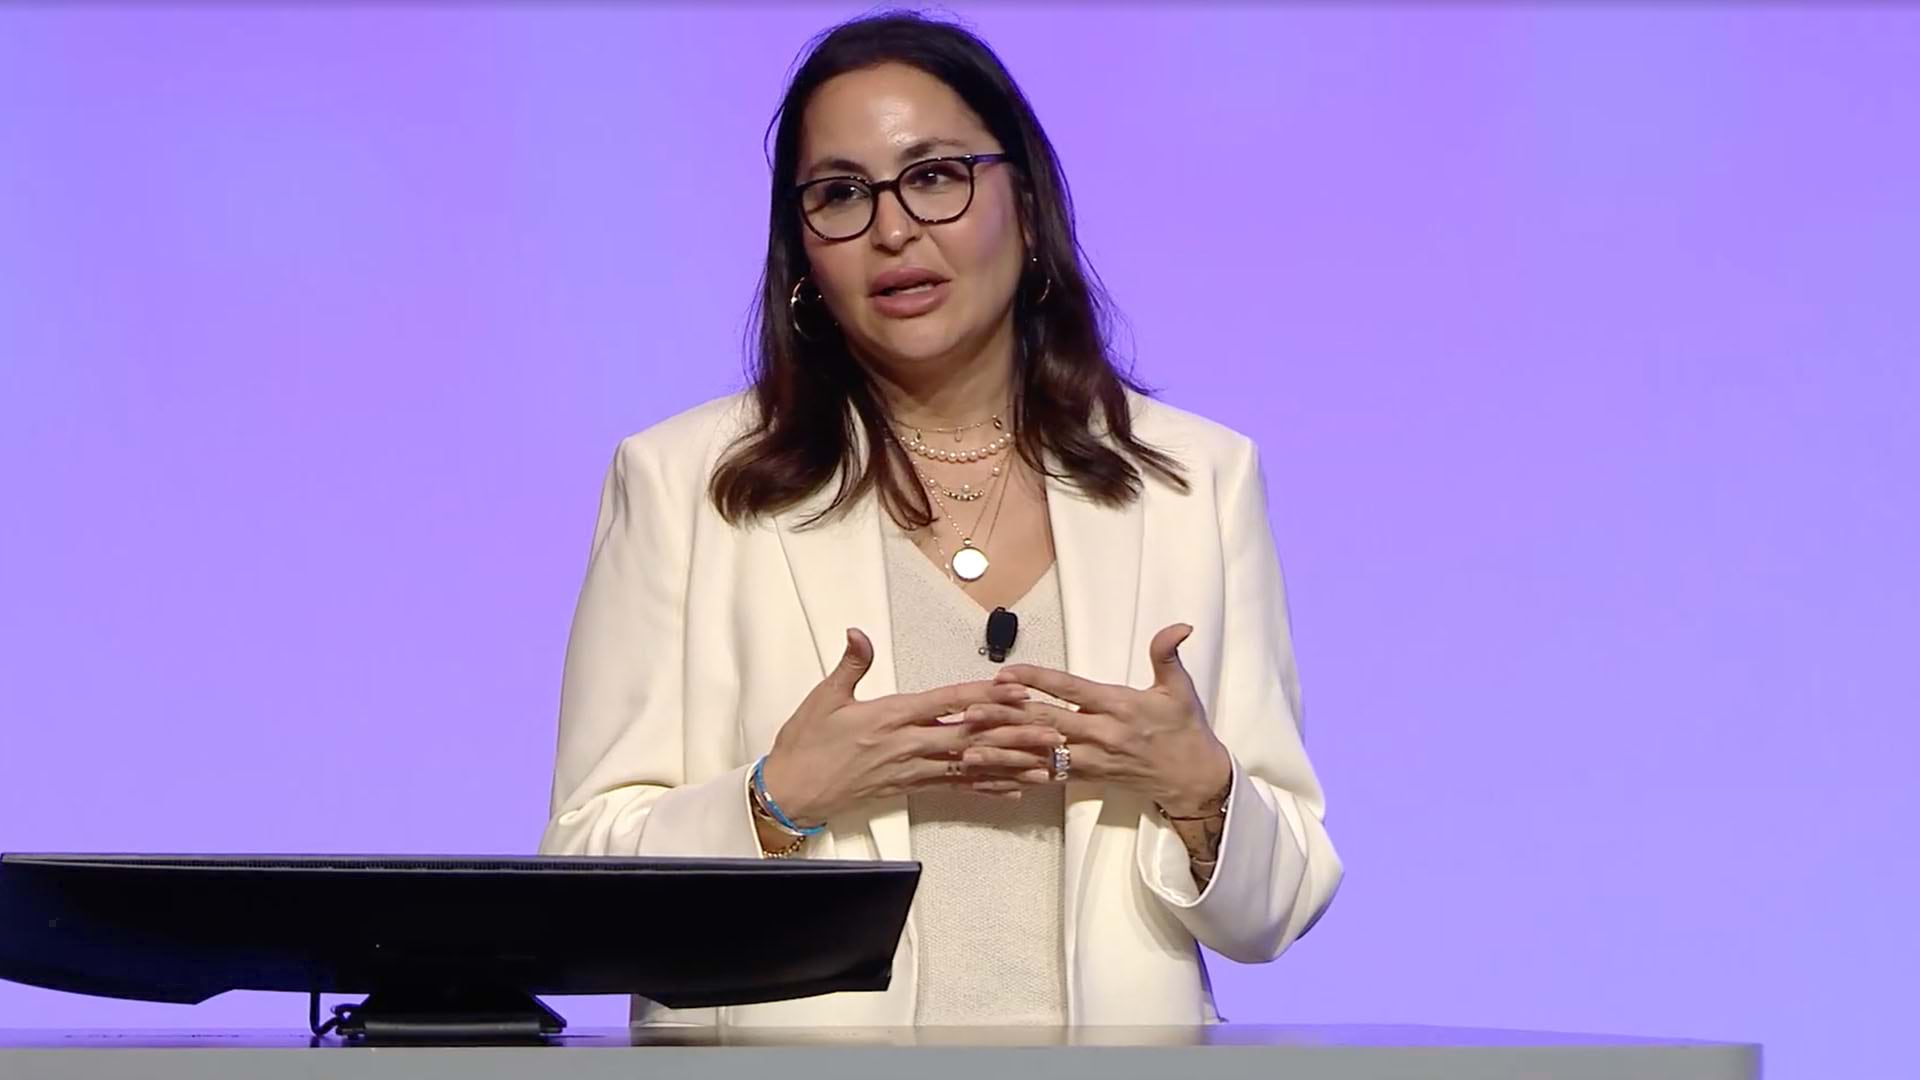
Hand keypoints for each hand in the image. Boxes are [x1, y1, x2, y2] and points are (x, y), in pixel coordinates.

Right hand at [759, 628, 1042, 824]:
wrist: (792, 792)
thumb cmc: (807, 745)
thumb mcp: (825, 698)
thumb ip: (851, 664)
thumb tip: (858, 633)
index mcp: (892, 717)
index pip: (948, 703)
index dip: (985, 697)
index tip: (1017, 692)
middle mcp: (909, 745)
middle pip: (971, 736)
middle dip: (1013, 734)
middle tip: (1050, 732)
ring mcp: (912, 770)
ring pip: (970, 766)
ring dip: (1009, 764)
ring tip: (1044, 764)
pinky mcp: (909, 789)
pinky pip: (955, 789)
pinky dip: (985, 789)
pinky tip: (1011, 790)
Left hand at [969, 623, 1230, 812]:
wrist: (1193, 778)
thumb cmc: (1184, 729)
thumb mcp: (1180, 689)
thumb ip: (1168, 654)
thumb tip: (1179, 626)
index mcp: (1119, 707)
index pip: (1070, 689)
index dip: (1037, 679)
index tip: (1007, 672)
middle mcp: (1101, 735)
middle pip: (1046, 723)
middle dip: (1007, 716)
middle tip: (972, 709)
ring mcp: (1092, 760)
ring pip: (1040, 754)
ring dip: (1004, 750)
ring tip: (970, 746)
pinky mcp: (1087, 778)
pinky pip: (1048, 777)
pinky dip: (1019, 776)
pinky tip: (993, 775)